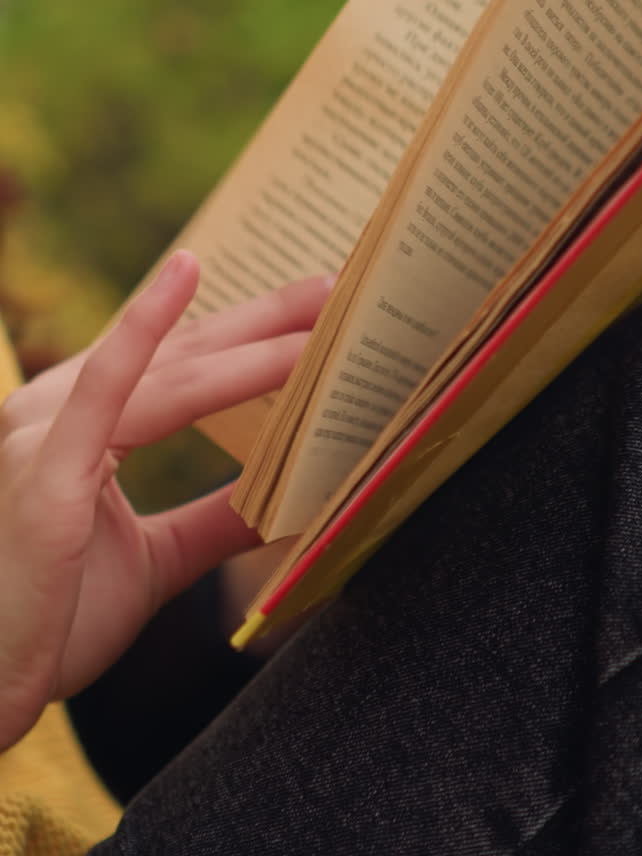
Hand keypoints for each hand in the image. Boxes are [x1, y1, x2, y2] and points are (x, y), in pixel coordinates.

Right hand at [0, 252, 330, 749]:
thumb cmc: (51, 623)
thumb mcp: (156, 562)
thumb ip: (215, 522)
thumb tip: (290, 498)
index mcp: (78, 429)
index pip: (182, 370)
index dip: (250, 339)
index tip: (318, 317)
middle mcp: (56, 413)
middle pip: (187, 355)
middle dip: (267, 321)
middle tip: (338, 287)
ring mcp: (47, 433)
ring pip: (174, 372)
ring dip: (254, 336)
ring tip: (321, 304)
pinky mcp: (47, 466)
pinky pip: (108, 384)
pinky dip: (147, 327)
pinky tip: (187, 273)